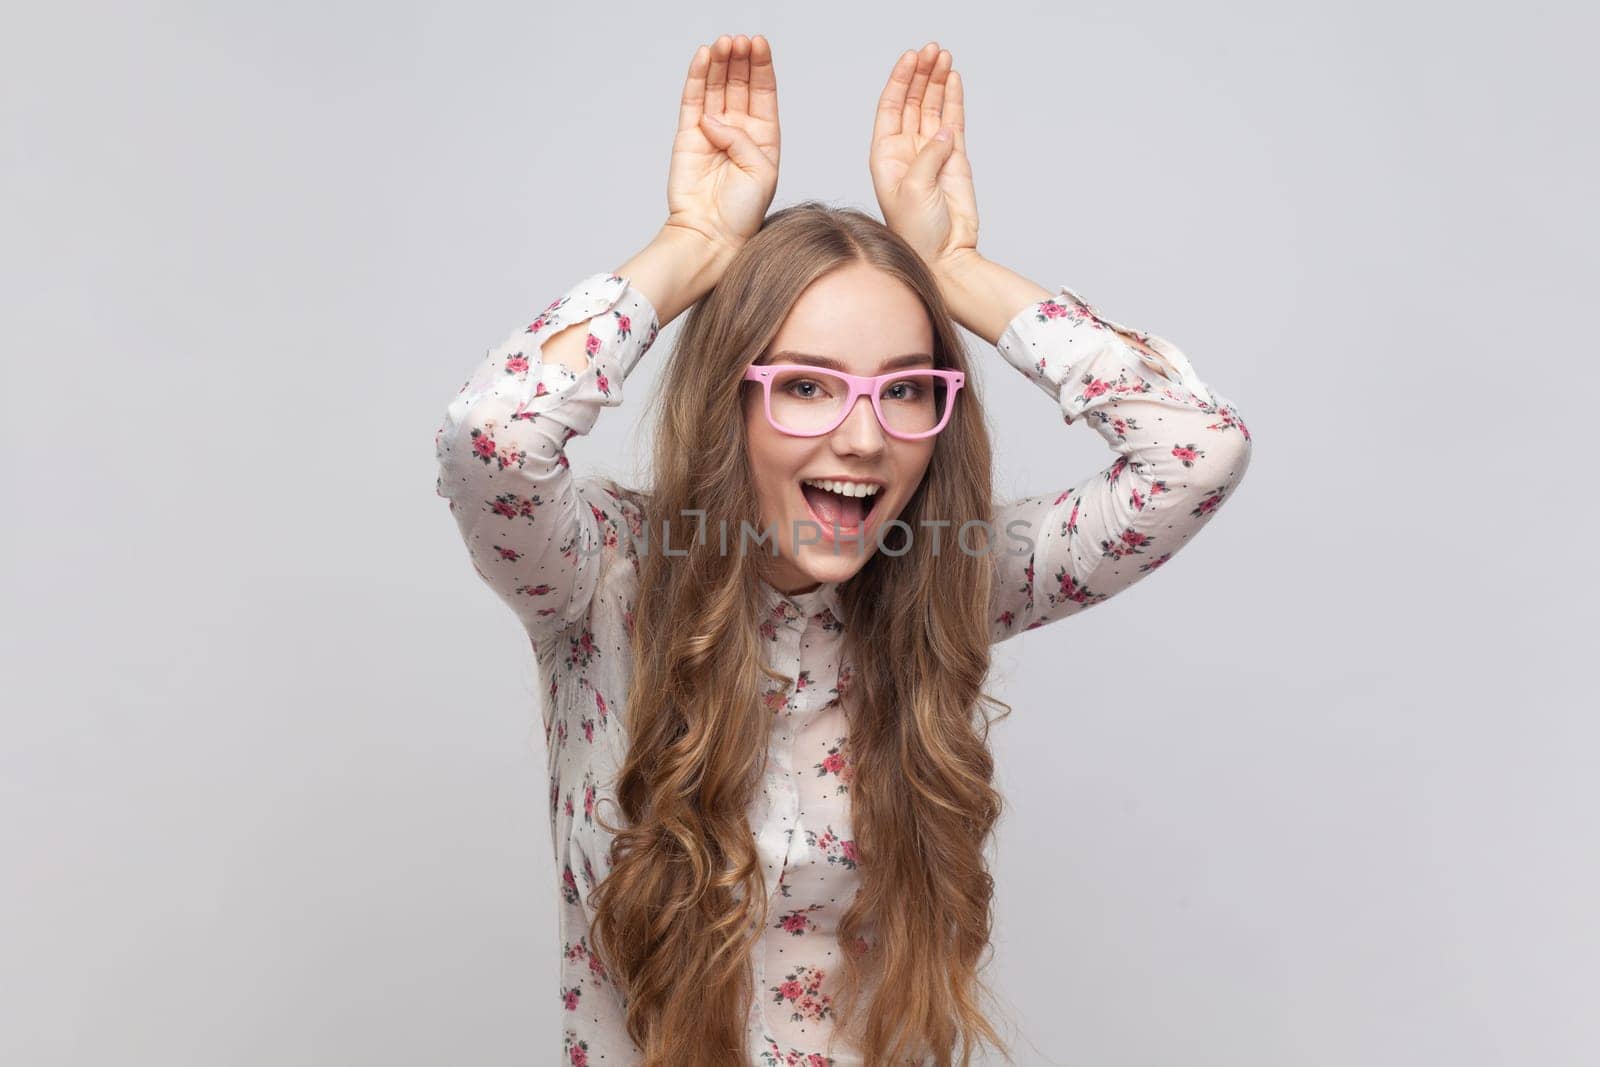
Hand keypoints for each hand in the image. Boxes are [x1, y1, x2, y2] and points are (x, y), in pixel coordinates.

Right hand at [664, 34, 780, 262]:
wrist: (711, 235)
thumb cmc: (742, 212)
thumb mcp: (761, 172)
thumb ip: (742, 139)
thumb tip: (712, 120)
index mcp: (763, 138)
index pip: (763, 92)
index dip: (761, 66)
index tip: (758, 43)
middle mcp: (738, 131)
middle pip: (739, 84)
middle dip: (740, 59)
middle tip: (738, 40)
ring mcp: (711, 131)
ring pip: (716, 87)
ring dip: (720, 63)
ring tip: (723, 43)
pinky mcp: (687, 135)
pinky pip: (693, 99)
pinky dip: (698, 76)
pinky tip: (704, 56)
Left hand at [868, 42, 978, 273]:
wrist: (946, 258)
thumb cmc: (918, 233)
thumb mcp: (913, 190)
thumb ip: (928, 155)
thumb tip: (945, 132)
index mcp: (885, 156)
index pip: (889, 107)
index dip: (899, 80)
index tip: (910, 57)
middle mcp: (906, 151)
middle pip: (912, 101)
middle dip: (921, 74)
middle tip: (932, 50)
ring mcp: (932, 153)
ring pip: (933, 108)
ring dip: (937, 82)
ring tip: (945, 57)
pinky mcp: (955, 160)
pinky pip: (953, 122)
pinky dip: (953, 100)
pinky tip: (954, 79)